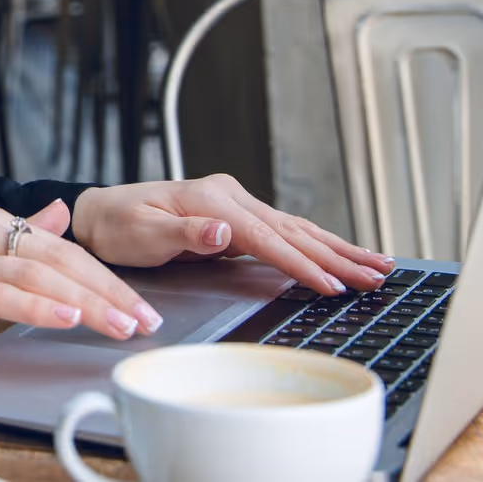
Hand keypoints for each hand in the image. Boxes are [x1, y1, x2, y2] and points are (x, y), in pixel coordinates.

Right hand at [0, 200, 165, 339]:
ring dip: (87, 302)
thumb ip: (18, 227)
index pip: (66, 248)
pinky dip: (37, 306)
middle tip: (148, 319)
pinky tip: (65, 316)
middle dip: (111, 291)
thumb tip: (58, 216)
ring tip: (122, 324)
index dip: (107, 276)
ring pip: (41, 277)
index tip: (140, 304)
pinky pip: (1, 295)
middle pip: (64, 260)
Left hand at [70, 175, 395, 294]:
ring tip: (376, 263)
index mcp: (213, 201)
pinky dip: (316, 243)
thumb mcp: (144, 232)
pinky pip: (284, 232)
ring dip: (337, 248)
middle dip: (339, 255)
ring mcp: (235, 204)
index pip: (268, 238)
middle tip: (379, 274)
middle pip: (294, 231)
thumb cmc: (120, 226)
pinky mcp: (236, 216)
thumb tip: (224, 231)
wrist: (103, 214)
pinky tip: (338, 254)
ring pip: (297, 229)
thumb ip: (187, 233)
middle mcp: (230, 197)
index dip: (302, 264)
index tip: (332, 286)